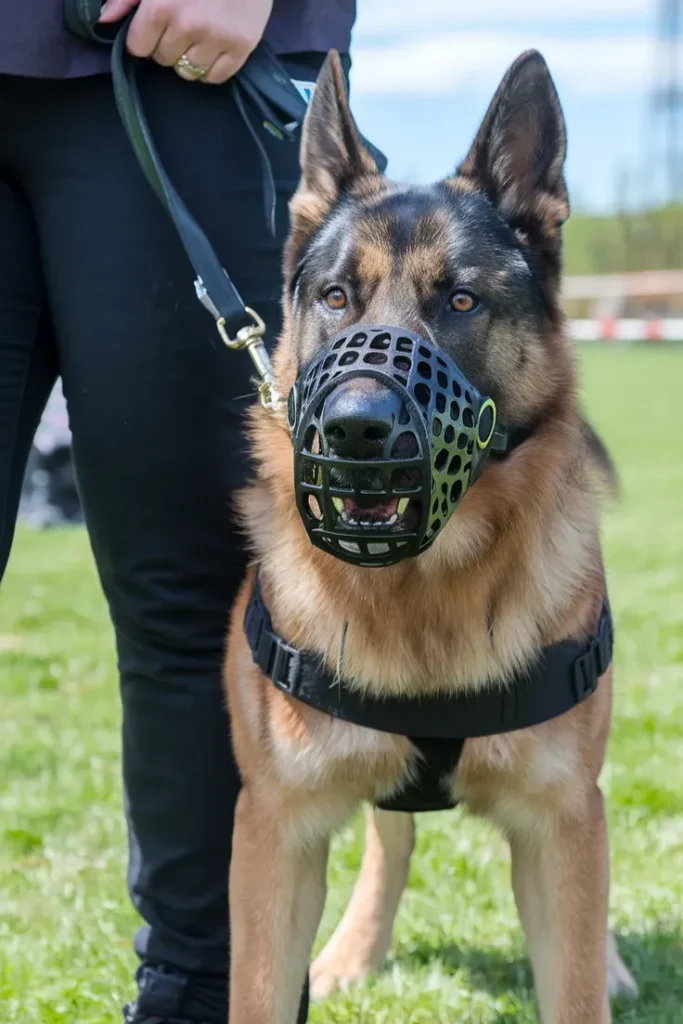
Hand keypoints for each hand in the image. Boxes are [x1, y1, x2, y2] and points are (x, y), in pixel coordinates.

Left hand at [99, 0, 273, 82]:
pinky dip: (211, 68)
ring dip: (188, 58)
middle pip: (163, 60)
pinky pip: (215, 77)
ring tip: (198, 34)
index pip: (138, 48)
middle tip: (182, 23)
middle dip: (167, 45)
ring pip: (188, 72)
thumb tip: (104, 19)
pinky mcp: (242, 46)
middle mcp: (188, 26)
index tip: (155, 25)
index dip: (144, 37)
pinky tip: (213, 46)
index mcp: (161, 6)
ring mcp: (217, 38)